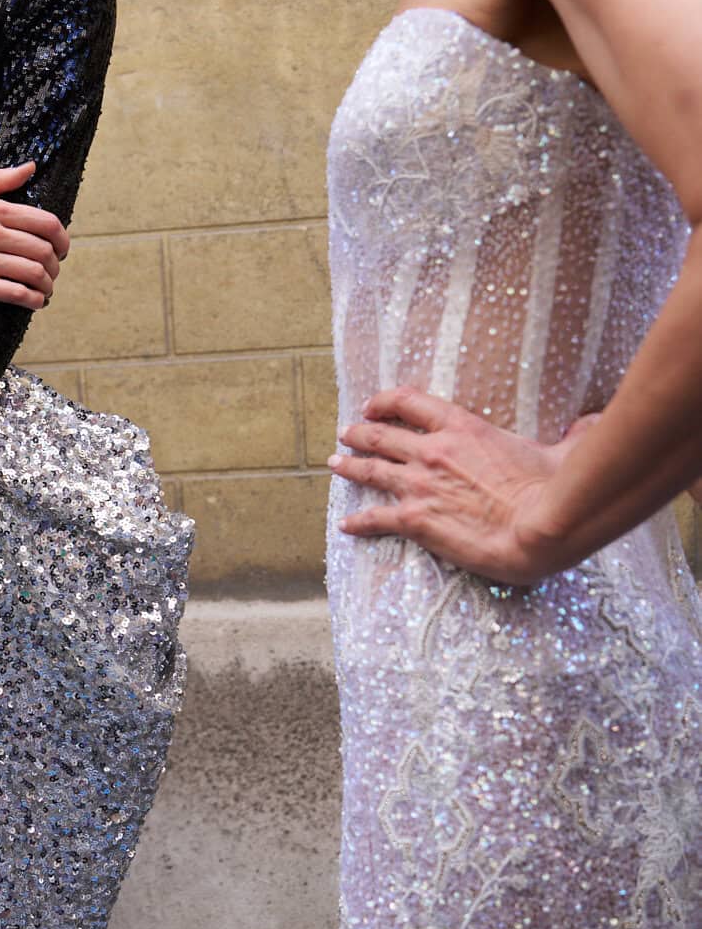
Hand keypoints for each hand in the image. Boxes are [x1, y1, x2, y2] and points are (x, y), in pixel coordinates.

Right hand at [0, 162, 68, 307]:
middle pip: (43, 249)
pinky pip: (14, 294)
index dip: (62, 238)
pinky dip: (32, 300)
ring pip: (32, 273)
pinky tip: (34, 302)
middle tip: (53, 271)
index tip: (62, 248)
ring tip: (45, 289)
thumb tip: (31, 166)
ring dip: (47, 284)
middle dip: (56, 264)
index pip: (44, 222)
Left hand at [330, 387, 586, 584]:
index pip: (410, 403)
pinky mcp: (416, 520)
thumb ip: (574, 433)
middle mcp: (433, 451)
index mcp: (463, 428)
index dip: (385, 402)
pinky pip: (376, 519)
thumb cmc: (554, 488)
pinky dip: (358, 521)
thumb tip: (593, 423)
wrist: (541, 526)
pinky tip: (346, 524)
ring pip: (371, 471)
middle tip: (346, 433)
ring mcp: (420, 485)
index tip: (372, 405)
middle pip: (382, 436)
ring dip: (349, 467)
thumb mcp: (564, 449)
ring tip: (334, 464)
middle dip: (359, 433)